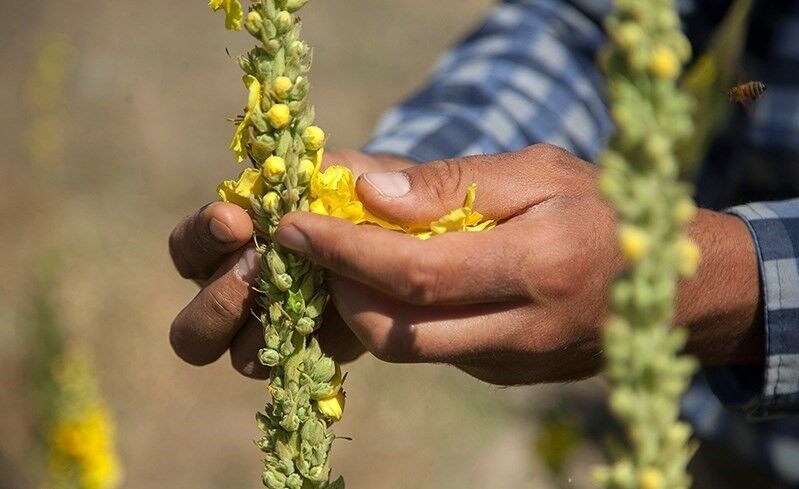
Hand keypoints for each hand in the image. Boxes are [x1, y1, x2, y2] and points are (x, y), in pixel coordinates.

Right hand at [168, 149, 411, 377]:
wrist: (395, 226)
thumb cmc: (352, 191)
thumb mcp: (341, 171)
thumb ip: (335, 173)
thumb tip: (362, 190)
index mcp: (228, 248)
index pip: (187, 250)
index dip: (200, 239)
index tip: (234, 219)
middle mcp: (240, 297)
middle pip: (192, 331)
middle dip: (221, 299)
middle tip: (260, 264)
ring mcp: (277, 332)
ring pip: (243, 357)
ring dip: (269, 325)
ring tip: (307, 291)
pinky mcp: (319, 353)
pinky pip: (300, 365)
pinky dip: (314, 344)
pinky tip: (343, 315)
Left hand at [275, 144, 763, 384]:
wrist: (670, 287)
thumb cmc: (604, 212)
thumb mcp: (539, 172)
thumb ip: (451, 183)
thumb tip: (366, 189)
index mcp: (538, 267)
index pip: (417, 272)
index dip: (346, 250)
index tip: (293, 225)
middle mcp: (523, 329)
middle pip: (399, 333)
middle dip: (339, 291)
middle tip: (313, 245)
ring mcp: (513, 363)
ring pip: (409, 349)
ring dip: (360, 305)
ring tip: (345, 257)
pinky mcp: (504, 375)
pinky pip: (434, 350)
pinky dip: (398, 316)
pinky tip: (394, 279)